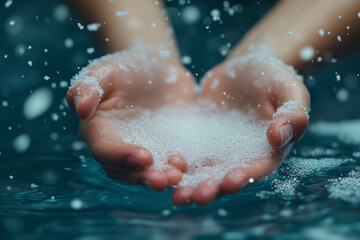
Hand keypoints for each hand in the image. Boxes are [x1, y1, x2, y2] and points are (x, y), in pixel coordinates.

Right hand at [66, 44, 195, 191]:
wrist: (156, 68)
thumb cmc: (126, 67)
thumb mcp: (106, 70)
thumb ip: (88, 86)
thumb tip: (80, 108)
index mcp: (99, 130)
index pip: (104, 149)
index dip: (121, 156)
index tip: (145, 157)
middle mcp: (117, 146)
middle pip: (124, 170)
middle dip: (141, 177)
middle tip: (162, 180)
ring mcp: (141, 150)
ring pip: (145, 173)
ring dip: (159, 178)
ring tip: (177, 177)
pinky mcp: (163, 149)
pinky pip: (166, 165)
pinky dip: (175, 169)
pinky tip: (188, 167)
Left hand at [171, 49, 309, 205]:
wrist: (247, 68)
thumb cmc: (274, 78)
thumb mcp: (289, 90)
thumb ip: (292, 113)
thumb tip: (277, 136)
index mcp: (267, 150)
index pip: (257, 168)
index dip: (245, 176)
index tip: (230, 181)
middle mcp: (242, 156)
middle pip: (226, 178)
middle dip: (212, 189)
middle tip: (195, 197)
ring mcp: (220, 150)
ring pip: (204, 173)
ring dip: (190, 185)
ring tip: (175, 194)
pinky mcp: (201, 140)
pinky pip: (189, 155)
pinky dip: (177, 165)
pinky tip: (162, 169)